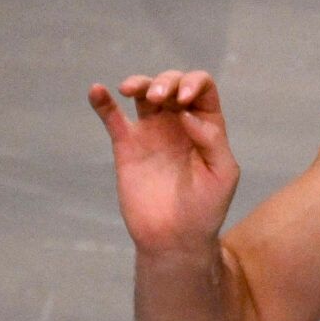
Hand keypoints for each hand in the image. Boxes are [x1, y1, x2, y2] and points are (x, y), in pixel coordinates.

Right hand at [88, 69, 240, 260]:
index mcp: (206, 126)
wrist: (174, 238)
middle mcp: (179, 123)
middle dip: (165, 82)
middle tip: (159, 99)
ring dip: (138, 82)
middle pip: (171, 83)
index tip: (184, 99)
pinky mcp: (126, 146)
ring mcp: (151, 133)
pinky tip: (97, 91)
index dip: (194, 83)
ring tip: (130, 90)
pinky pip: (112, 117)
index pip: (203, 88)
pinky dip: (102, 101)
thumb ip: (212, 141)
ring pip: (142, 92)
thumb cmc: (206, 209)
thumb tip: (186, 113)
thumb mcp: (223, 175)